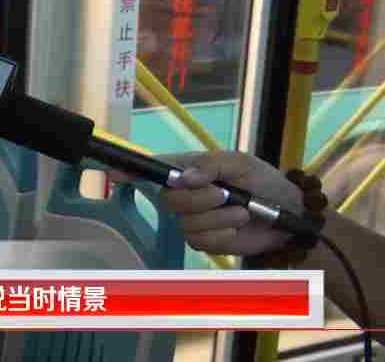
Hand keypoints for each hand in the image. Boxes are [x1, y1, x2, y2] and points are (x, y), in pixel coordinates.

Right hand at [110, 152, 303, 255]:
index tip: (114, 175)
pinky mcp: (202, 240)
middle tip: (224, 195)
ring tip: (241, 211)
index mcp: (187, 168)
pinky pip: (199, 240)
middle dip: (197, 199)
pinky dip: (221, 234)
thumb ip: (210, 165)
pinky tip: (235, 226)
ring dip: (217, 218)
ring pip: (185, 222)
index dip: (131, 171)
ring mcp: (191, 218)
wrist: (289, 214)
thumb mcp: (240, 163)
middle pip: (167, 199)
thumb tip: (183, 178)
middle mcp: (183, 193)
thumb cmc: (263, 180)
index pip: (153, 168)